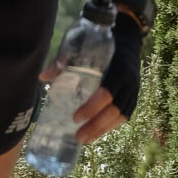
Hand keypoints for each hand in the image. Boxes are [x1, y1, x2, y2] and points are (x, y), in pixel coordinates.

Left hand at [37, 16, 142, 143]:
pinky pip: (125, 115)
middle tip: (77, 136)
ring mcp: (134, 89)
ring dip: (103, 130)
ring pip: (121, 116)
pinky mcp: (134, 95)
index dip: (92, 107)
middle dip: (96, 126)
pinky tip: (97, 132)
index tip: (75, 117)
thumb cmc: (101, 41)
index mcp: (118, 67)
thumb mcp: (84, 44)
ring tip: (84, 140)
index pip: (107, 93)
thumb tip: (43, 76)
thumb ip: (64, 59)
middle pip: (115, 110)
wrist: (127, 37)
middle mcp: (130, 80)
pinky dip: (111, 126)